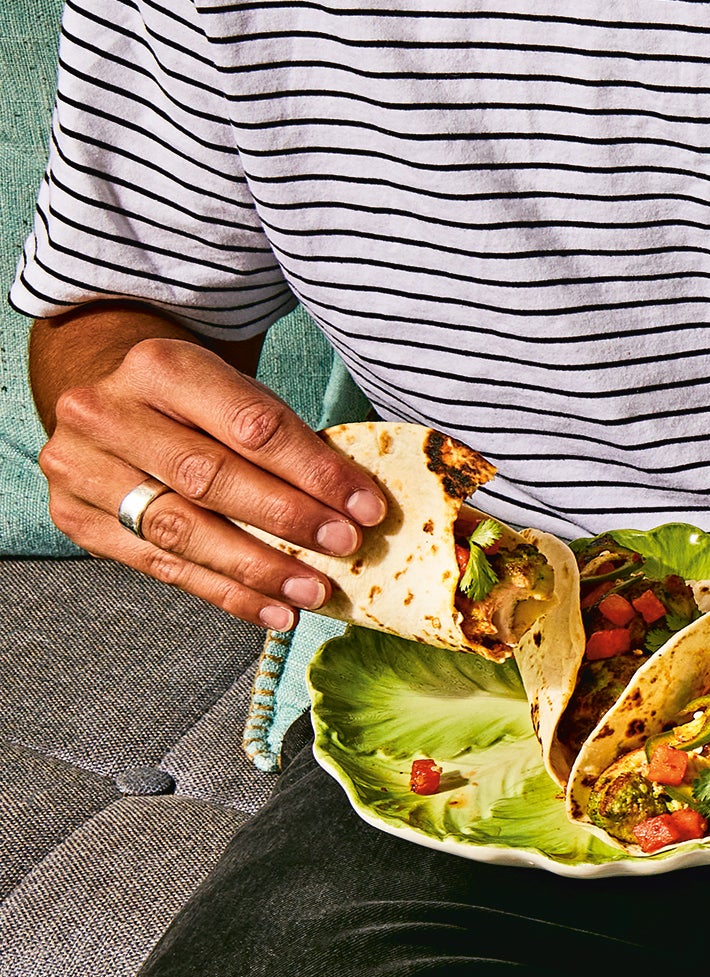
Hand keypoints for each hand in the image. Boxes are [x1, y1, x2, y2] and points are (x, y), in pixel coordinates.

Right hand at [39, 336, 386, 629]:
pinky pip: (162, 567)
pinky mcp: (76, 518)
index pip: (250, 425)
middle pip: (209, 478)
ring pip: (181, 531)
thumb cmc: (191, 404)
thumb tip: (356, 504)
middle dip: (286, 519)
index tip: (366, 507)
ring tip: (312, 591)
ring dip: (257, 570)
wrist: (107, 404)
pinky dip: (226, 594)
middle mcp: (108, 412)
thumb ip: (284, 440)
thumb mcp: (235, 394)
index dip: (314, 471)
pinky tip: (273, 611)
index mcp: (160, 365)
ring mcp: (82, 468)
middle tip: (344, 548)